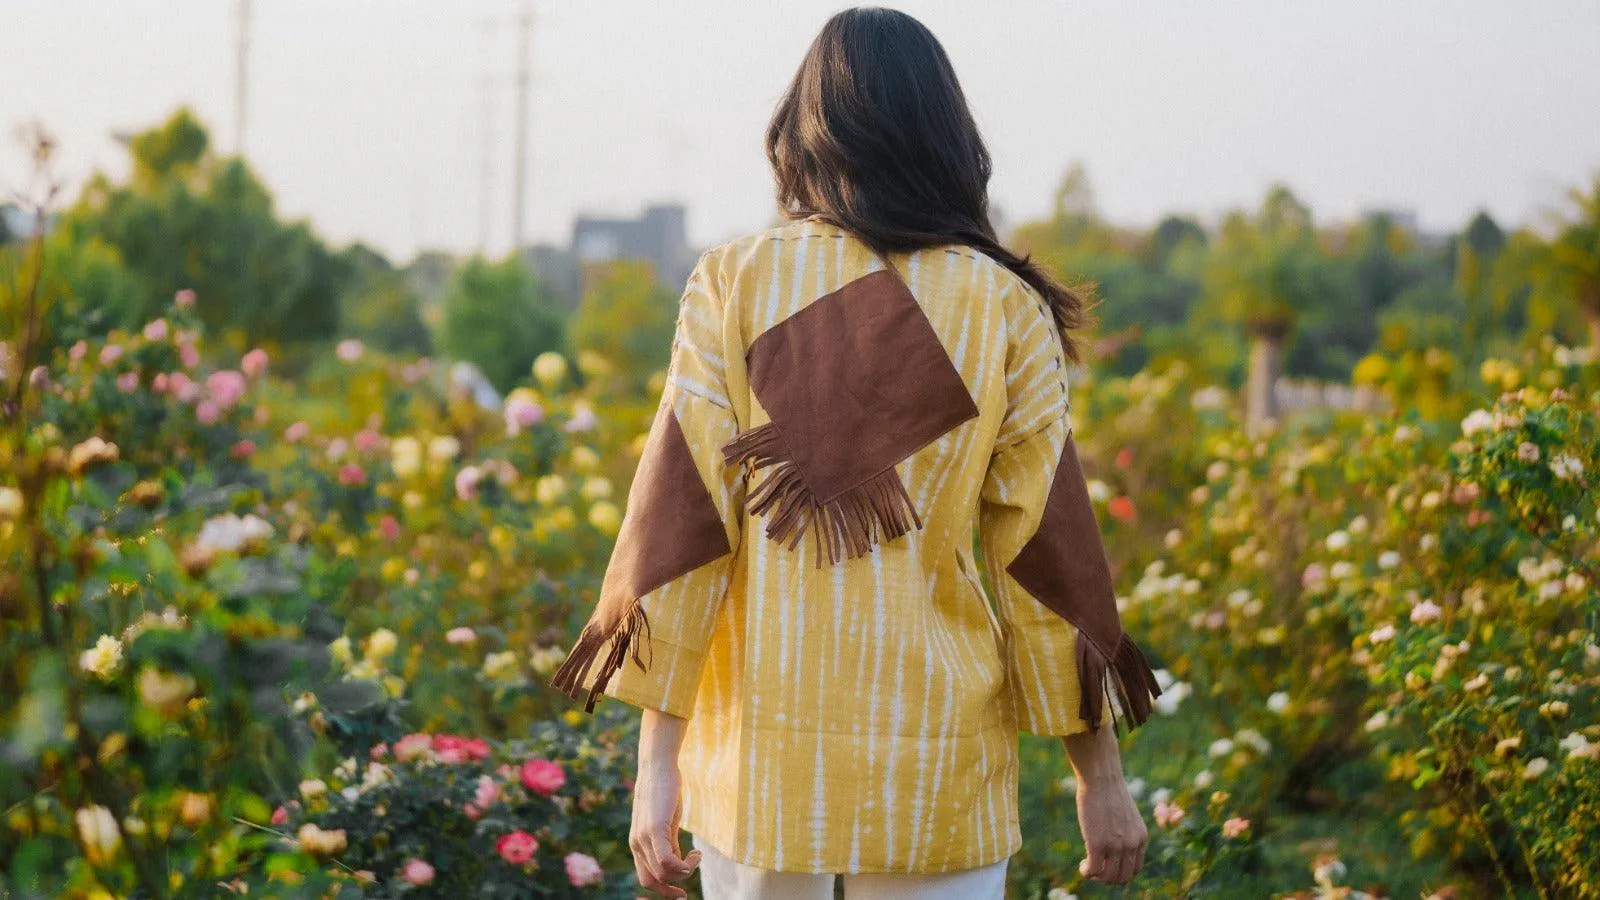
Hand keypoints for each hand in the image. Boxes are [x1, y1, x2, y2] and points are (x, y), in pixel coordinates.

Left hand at [629, 760, 701, 897]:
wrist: (658, 767)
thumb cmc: (664, 792)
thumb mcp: (666, 823)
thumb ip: (668, 843)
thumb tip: (677, 862)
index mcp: (637, 845)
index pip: (647, 879)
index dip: (665, 891)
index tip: (682, 893)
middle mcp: (636, 844)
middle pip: (655, 880)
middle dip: (677, 883)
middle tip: (695, 865)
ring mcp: (643, 837)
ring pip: (663, 873)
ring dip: (685, 870)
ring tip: (697, 855)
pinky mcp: (654, 829)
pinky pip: (667, 861)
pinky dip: (684, 865)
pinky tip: (696, 854)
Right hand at [1063, 724, 1146, 885]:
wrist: (1101, 778)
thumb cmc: (1109, 791)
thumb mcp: (1125, 815)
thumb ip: (1125, 831)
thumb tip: (1113, 844)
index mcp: (1141, 837)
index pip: (1135, 869)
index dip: (1121, 872)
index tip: (1108, 866)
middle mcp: (1132, 844)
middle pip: (1123, 877)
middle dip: (1108, 878)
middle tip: (1095, 869)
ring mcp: (1116, 846)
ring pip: (1108, 878)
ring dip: (1097, 877)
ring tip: (1088, 868)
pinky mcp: (1097, 844)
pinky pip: (1093, 870)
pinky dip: (1087, 872)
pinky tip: (1082, 866)